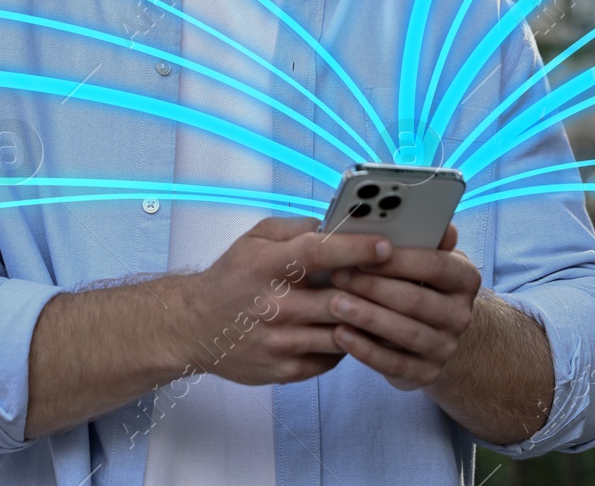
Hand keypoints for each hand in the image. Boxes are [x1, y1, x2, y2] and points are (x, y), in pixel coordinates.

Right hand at [174, 216, 393, 386]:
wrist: (195, 327)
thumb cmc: (232, 278)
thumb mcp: (254, 240)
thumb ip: (295, 228)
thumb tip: (335, 226)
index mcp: (267, 266)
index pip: (318, 254)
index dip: (355, 248)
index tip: (385, 245)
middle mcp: (274, 306)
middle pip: (340, 300)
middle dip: (374, 290)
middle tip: (398, 280)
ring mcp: (281, 342)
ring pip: (343, 333)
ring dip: (366, 320)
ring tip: (386, 308)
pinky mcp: (286, 369)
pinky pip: (332, 358)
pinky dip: (348, 343)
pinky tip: (355, 330)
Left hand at [325, 222, 481, 390]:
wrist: (435, 333)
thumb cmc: (419, 282)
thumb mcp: (427, 256)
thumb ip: (422, 236)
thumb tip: (423, 217)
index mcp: (464, 278)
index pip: (434, 264)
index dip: (396, 259)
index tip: (361, 251)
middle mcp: (460, 315)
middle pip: (415, 300)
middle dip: (373, 287)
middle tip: (337, 275)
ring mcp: (445, 347)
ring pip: (404, 333)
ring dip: (366, 317)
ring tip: (333, 303)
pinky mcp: (426, 373)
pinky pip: (394, 364)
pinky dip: (364, 350)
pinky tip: (340, 334)